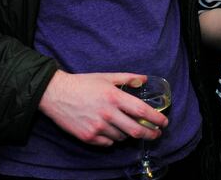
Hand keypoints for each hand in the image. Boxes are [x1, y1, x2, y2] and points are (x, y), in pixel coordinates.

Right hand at [38, 70, 167, 145]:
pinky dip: (113, 139)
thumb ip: (128, 78)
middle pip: (135, 130)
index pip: (142, 111)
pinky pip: (107, 143)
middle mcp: (108, 114)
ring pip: (122, 137)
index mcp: (115, 97)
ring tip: (129, 128)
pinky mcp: (88, 137)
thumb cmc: (83, 83)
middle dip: (150, 133)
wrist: (56, 94)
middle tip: (157, 134)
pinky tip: (112, 131)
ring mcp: (97, 127)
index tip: (164, 122)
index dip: (156, 118)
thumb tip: (144, 79)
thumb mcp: (107, 76)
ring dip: (129, 134)